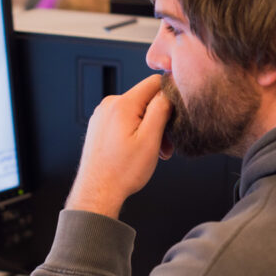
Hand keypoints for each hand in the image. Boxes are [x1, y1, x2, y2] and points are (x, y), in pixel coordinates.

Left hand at [65, 74, 172, 218]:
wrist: (96, 192)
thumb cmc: (122, 171)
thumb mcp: (150, 139)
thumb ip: (161, 109)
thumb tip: (168, 91)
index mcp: (122, 104)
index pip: (154, 82)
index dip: (171, 93)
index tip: (179, 111)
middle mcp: (108, 105)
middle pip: (145, 100)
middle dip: (160, 120)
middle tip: (166, 146)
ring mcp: (101, 116)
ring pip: (135, 113)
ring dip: (149, 130)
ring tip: (154, 153)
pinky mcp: (99, 126)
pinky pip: (123, 121)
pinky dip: (135, 133)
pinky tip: (138, 152)